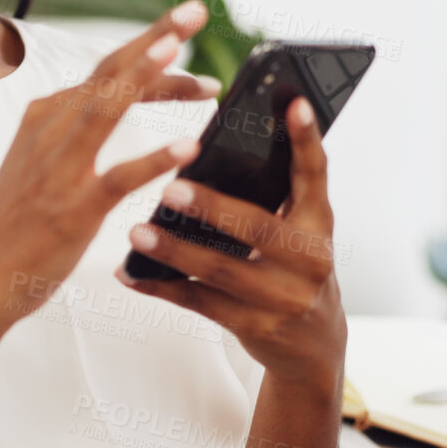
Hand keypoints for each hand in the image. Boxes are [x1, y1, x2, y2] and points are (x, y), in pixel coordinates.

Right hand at [0, 0, 221, 329]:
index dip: (151, 49)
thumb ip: (70, 128)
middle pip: (110, 72)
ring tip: (180, 49)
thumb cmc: (14, 224)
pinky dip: (154, 159)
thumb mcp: (39, 159)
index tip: (188, 35)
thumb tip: (106, 102)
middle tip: (197, 10)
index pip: (108, 71)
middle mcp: (52, 130)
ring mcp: (61, 167)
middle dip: (155, 37)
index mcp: (47, 115)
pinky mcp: (73, 208)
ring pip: (107, 108)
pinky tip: (189, 147)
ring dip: (145, 75)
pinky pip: (118, 177)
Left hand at [115, 95, 347, 383]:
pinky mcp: (253, 326)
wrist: (314, 344)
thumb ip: (274, 193)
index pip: (316, 173)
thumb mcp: (299, 227)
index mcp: (318, 221)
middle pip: (258, 228)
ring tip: (136, 232)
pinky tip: (128, 273)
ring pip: (222, 271)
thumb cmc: (295, 267)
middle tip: (169, 188)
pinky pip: (199, 303)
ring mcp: (282, 297)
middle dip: (212, 207)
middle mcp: (308, 259)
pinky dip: (159, 287)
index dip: (306, 138)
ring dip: (174, 251)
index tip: (292, 103)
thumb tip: (214, 144)